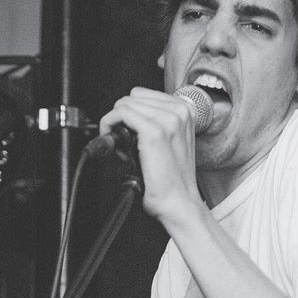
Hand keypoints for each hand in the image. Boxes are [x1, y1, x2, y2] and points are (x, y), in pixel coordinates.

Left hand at [99, 86, 202, 219]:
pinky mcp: (154, 132)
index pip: (144, 95)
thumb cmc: (173, 179)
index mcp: (186, 110)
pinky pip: (120, 113)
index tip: (131, 132)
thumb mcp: (172, 140)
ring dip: (116, 123)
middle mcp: (180, 111)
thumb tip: (129, 114)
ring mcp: (168, 120)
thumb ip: (158, 121)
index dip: (132, 113)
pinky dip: (110, 126)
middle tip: (127, 143)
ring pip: (125, 103)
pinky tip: (117, 145)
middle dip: (124, 118)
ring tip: (125, 147)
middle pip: (133, 97)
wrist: (178, 202)